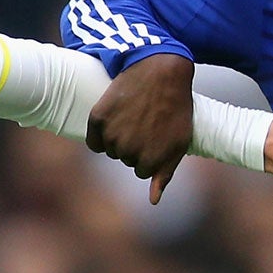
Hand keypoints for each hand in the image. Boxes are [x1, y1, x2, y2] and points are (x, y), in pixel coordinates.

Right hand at [85, 53, 194, 204]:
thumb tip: (153, 201)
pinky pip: (93, 141)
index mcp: (149, 161)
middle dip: (135, 144)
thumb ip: (164, 174)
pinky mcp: (98, 118)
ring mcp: (112, 135)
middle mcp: (128, 152)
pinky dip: (100, 134)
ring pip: (110, 150)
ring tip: (134, 115)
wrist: (161, 71)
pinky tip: (115, 117)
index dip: (150, 152)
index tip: (157, 134)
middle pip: (125, 159)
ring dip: (118, 138)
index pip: (141, 171)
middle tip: (146, 120)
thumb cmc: (175, 109)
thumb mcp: (178, 144)